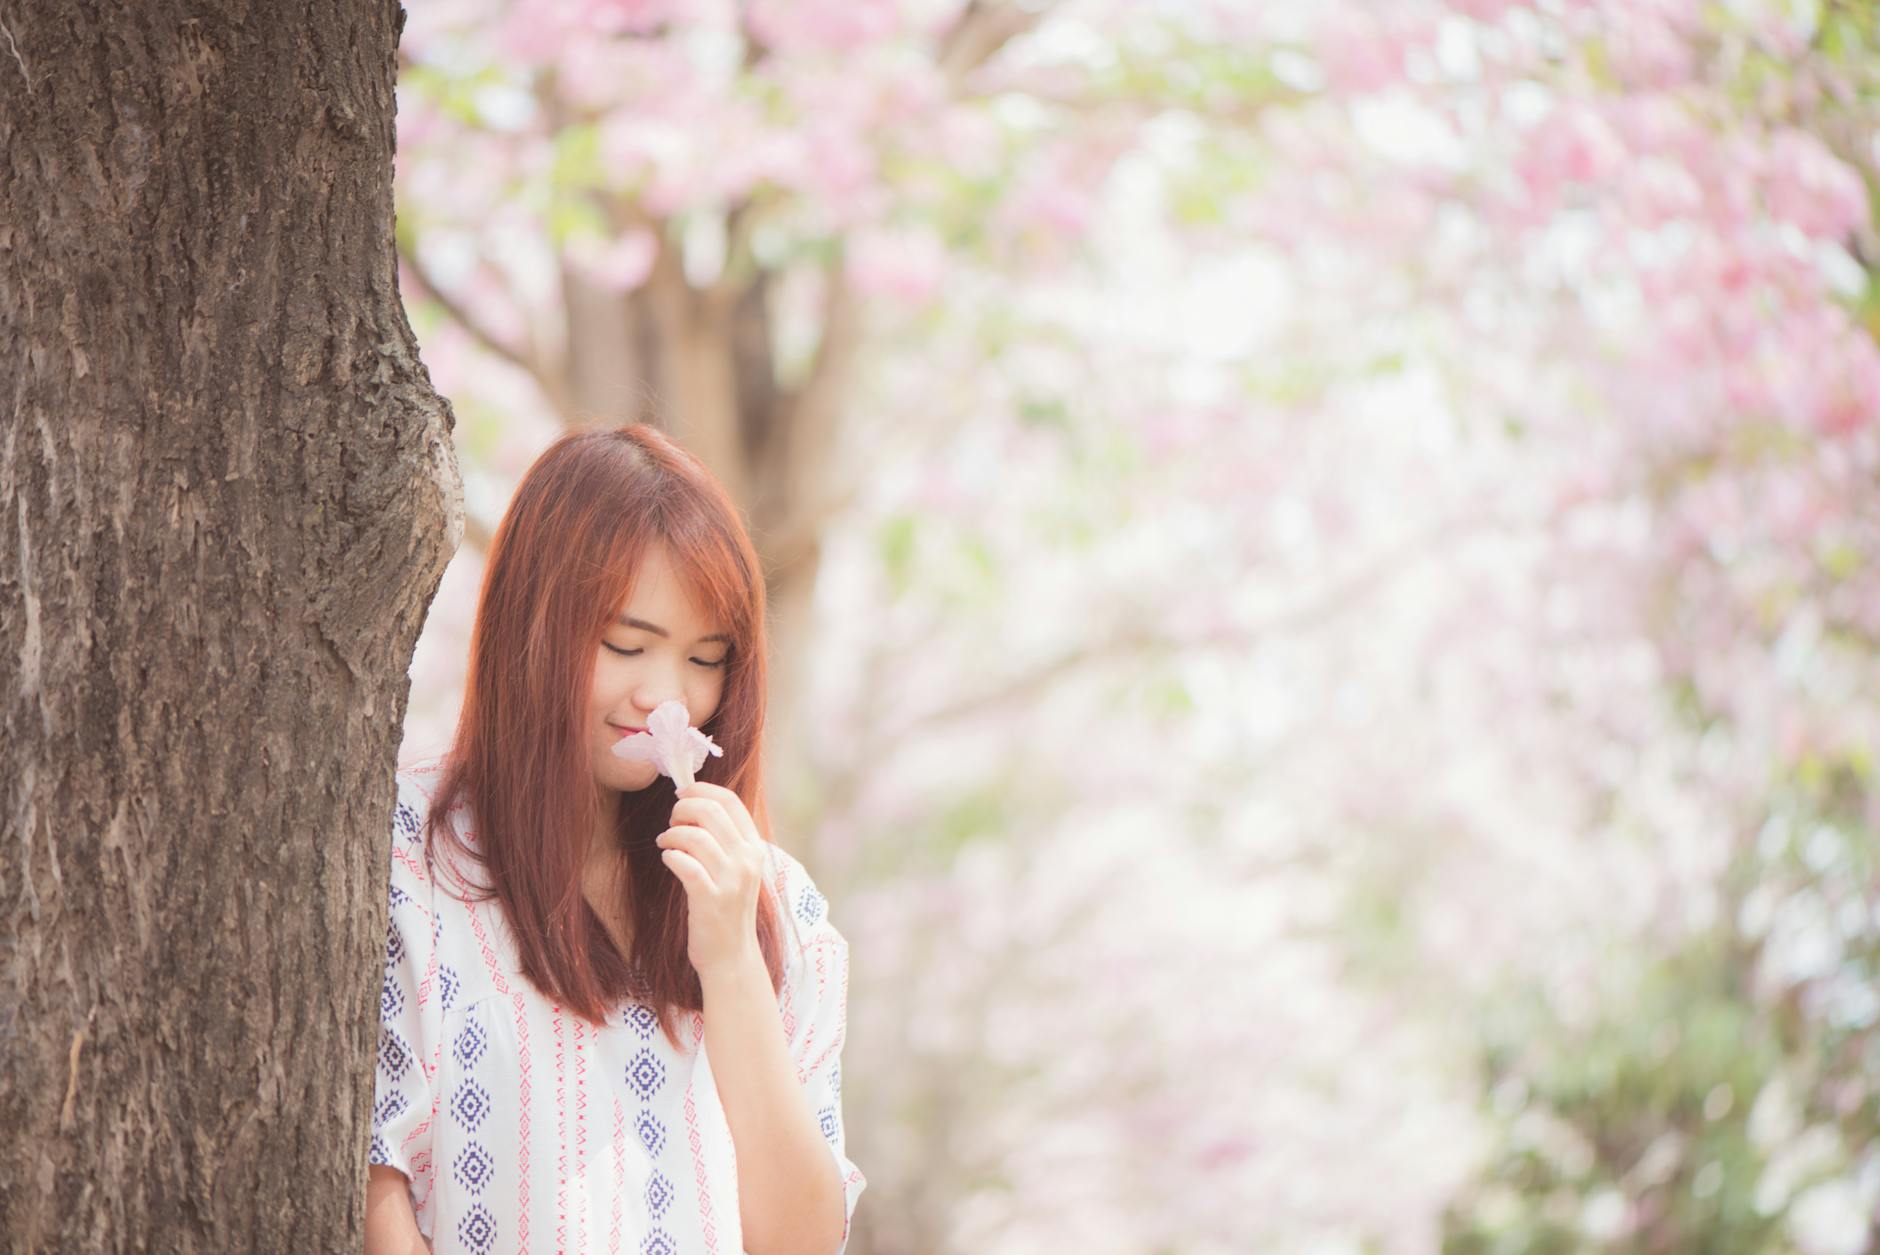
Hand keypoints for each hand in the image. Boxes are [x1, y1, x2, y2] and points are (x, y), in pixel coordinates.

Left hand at [657, 781, 766, 978]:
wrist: (731, 956)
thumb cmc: (727, 911)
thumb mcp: (738, 871)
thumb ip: (726, 842)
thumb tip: (696, 807)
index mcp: (755, 848)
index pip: (731, 801)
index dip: (702, 790)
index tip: (682, 793)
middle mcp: (747, 860)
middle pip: (710, 811)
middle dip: (683, 808)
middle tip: (671, 820)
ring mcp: (731, 880)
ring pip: (695, 835)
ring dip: (672, 833)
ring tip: (665, 842)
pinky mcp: (710, 898)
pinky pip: (684, 863)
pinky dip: (671, 855)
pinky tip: (668, 859)